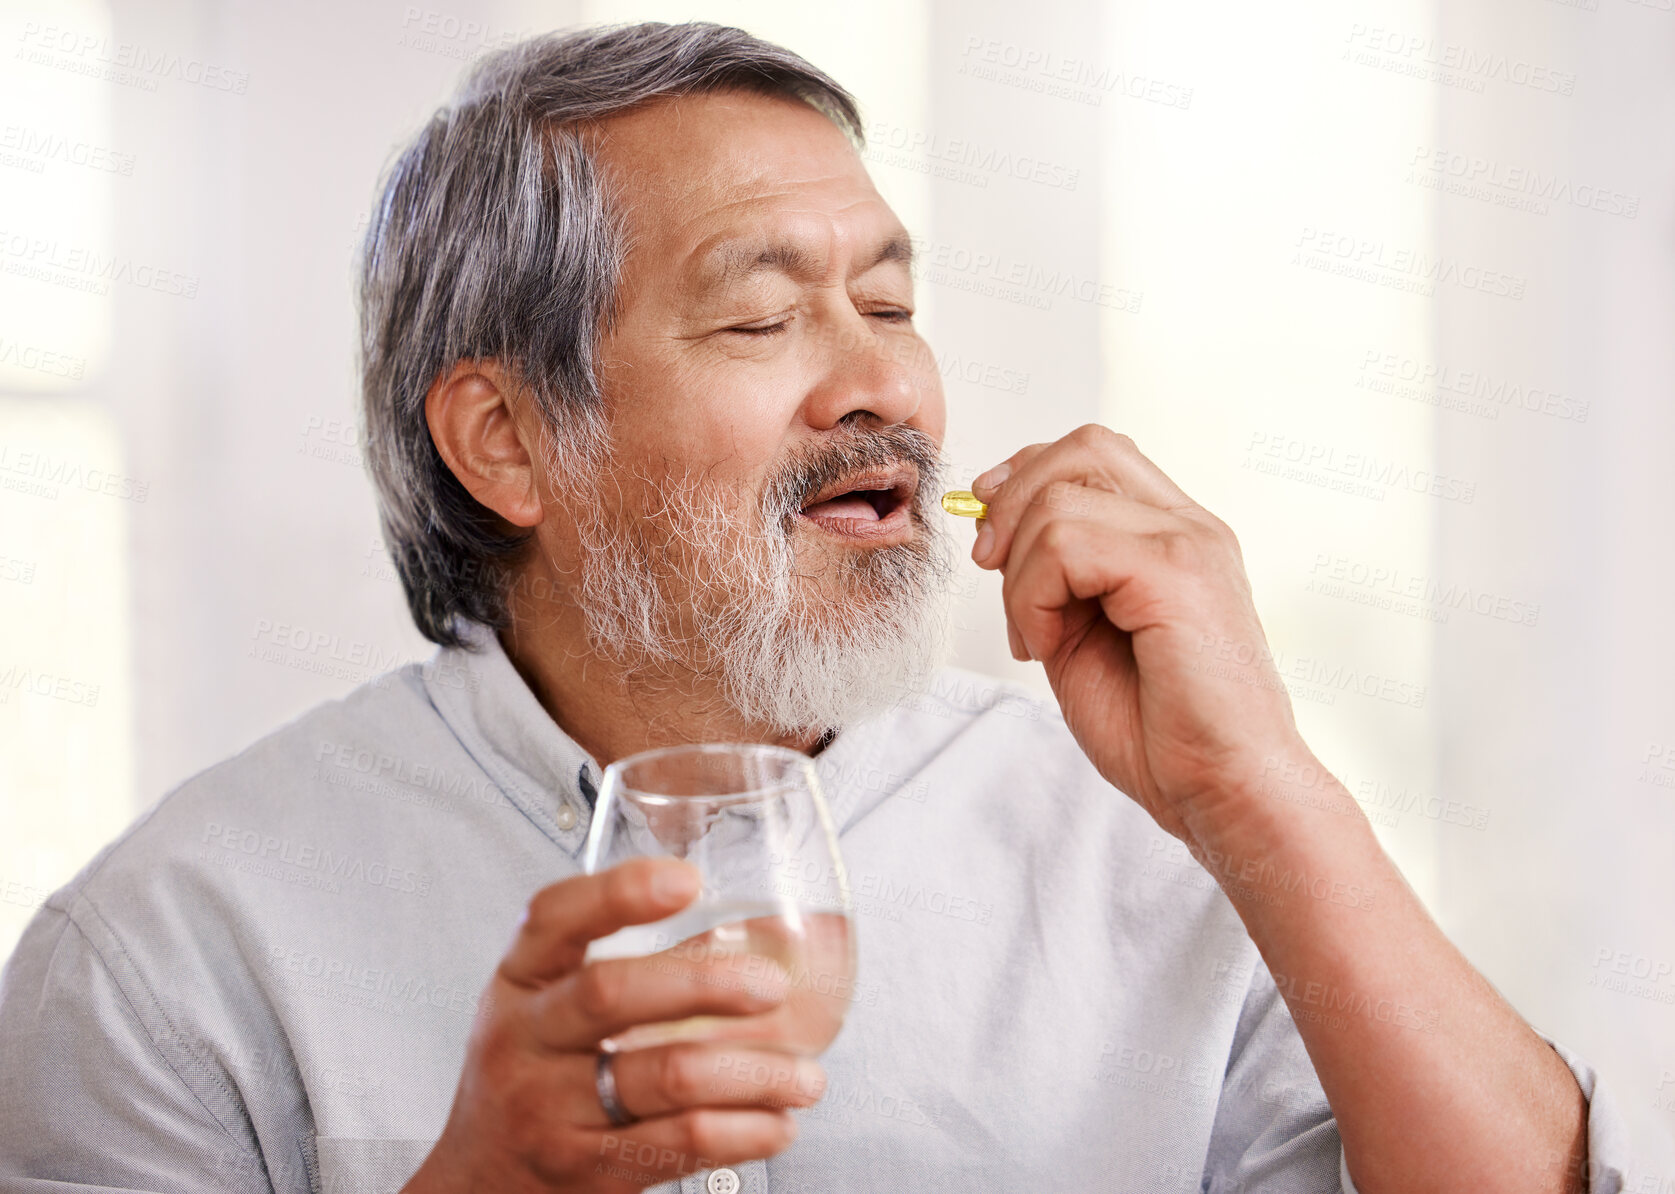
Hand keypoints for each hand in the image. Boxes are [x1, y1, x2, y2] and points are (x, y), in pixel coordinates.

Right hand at [404, 858, 826, 1192]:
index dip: (618, 893)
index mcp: (521, 981)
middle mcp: (526, 1040)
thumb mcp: (545, 1005)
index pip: (555, 919)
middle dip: (705, 984)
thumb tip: (742, 932)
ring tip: (806, 1076)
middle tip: (772, 986)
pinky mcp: (588, 1170)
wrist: (479, 1180)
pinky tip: (777, 1123)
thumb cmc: (528, 1071)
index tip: (685, 879)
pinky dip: (744, 1133)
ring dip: (754, 1075)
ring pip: (665, 1078)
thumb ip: (621, 965)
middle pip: (612, 994)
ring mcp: (552, 1109)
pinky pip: (678, 1145)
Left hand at [968, 424, 1304, 843]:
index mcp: (1174, 535)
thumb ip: (1052, 577)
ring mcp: (1189, 542)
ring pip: (1059, 500)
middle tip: (991, 568)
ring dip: (1020, 573)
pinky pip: (1066, 544)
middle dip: (1012, 503)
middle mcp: (1189, 526)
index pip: (1095, 452)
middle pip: (1082, 447)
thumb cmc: (1163, 732)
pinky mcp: (1177, 572)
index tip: (992, 533)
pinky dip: (1035, 596)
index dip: (1028, 476)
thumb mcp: (1082, 636)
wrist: (1223, 789)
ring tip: (1038, 636)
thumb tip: (995, 533)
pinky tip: (1050, 647)